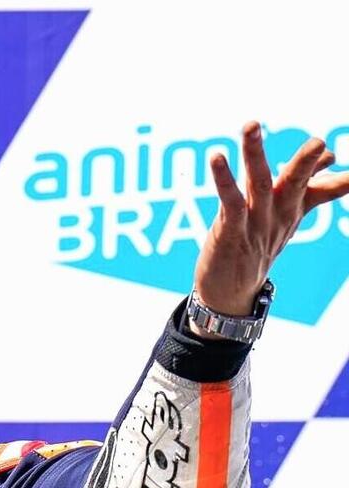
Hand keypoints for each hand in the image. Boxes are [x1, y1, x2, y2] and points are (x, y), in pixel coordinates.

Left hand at [193, 120, 348, 322]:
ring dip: (255, 155)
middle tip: (320, 142)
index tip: (342, 156)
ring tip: (251, 126)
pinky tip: (217, 157)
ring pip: (259, 185)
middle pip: (295, 184)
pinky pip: (229, 202)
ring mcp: (254, 224)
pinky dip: (223, 179)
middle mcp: (277, 216)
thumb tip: (330, 157)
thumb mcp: (284, 217)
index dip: (338, 177)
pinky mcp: (230, 232)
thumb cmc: (254, 248)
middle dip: (305, 162)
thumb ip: (305, 187)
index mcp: (292, 212)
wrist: (229, 294)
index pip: (323, 191)